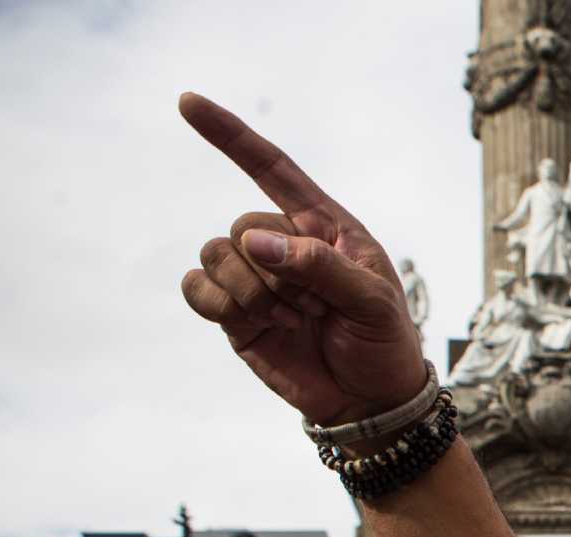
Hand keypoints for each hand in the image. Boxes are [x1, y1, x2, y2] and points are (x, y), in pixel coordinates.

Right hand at [176, 94, 424, 426]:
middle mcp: (284, 245)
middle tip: (315, 308)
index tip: (187, 103)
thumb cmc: (383, 343)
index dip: (231, 137)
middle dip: (276, 272)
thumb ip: (320, 267)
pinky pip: (197, 289)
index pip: (273, 170)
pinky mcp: (235, 314)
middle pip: (243, 226)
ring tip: (292, 320)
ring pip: (216, 254)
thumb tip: (253, 243)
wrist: (371, 401)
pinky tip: (256, 324)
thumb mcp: (372, 302)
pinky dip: (218, 303)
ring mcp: (256, 279)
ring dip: (251, 291)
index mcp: (324, 228)